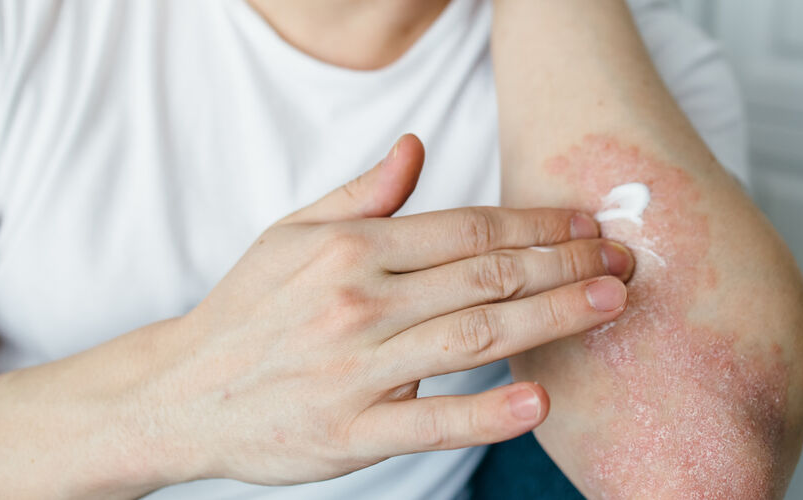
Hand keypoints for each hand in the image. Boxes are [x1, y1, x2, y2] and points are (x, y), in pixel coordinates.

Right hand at [140, 135, 635, 485]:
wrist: (179, 394)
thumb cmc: (247, 311)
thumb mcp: (293, 234)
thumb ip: (362, 194)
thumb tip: (416, 146)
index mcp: (349, 249)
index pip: (466, 228)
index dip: (536, 224)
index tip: (586, 225)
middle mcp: (358, 302)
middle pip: (486, 276)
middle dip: (565, 265)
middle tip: (623, 261)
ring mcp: (356, 370)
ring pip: (475, 336)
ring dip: (552, 319)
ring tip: (608, 305)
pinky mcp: (352, 433)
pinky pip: (431, 422)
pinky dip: (487, 413)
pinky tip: (537, 399)